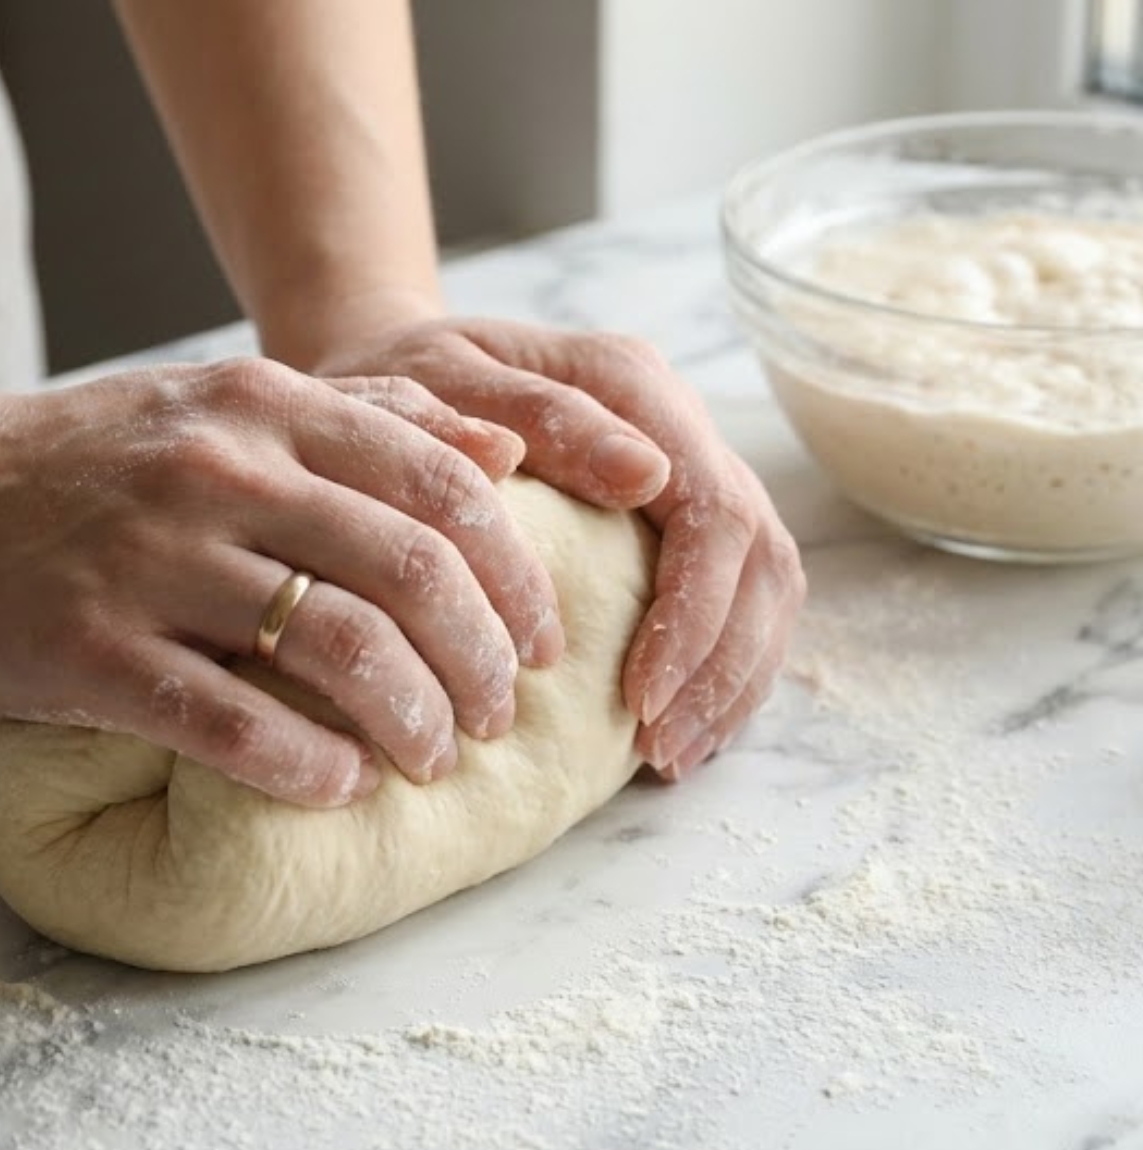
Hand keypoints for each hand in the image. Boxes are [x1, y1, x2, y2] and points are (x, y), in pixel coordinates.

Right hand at [0, 359, 564, 805]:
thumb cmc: (112, 460)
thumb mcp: (242, 407)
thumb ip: (377, 417)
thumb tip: (504, 451)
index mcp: (273, 408)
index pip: (445, 487)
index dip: (516, 576)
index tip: (544, 642)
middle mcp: (223, 471)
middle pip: (410, 571)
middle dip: (482, 659)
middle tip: (501, 716)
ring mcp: (153, 559)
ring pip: (337, 647)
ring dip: (414, 718)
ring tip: (436, 757)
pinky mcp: (91, 649)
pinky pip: (231, 721)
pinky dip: (308, 764)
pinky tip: (344, 784)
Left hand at [311, 317, 805, 779]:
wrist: (394, 382)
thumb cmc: (401, 391)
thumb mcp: (441, 387)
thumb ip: (539, 419)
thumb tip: (647, 475)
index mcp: (632, 385)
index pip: (712, 511)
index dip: (693, 617)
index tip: (639, 700)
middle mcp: (678, 422)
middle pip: (757, 553)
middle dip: (719, 664)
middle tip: (660, 749)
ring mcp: (688, 468)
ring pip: (767, 580)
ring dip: (732, 678)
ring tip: (674, 755)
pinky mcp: (681, 514)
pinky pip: (745, 595)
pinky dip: (727, 669)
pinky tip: (686, 727)